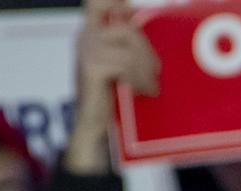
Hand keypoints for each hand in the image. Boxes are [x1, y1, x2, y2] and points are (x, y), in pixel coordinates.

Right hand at [66, 0, 159, 174]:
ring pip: (129, 45)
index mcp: (92, 31)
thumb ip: (129, 44)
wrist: (94, 128)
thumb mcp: (122, 65)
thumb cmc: (112, 97)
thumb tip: (139, 18)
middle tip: (154, 71)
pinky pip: (126, 63)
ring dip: (146, 67)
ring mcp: (86, 49)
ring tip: (150, 86)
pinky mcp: (92, 66)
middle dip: (145, 47)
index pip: (98, 2)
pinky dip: (140, 78)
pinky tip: (145, 91)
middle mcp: (86, 35)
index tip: (128, 6)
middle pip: (125, 24)